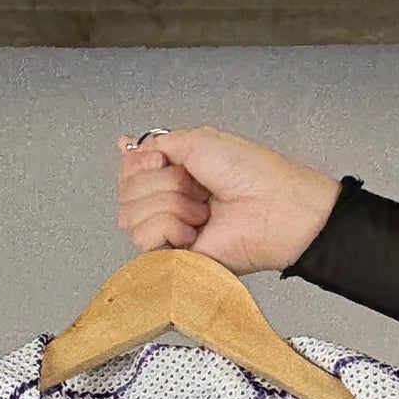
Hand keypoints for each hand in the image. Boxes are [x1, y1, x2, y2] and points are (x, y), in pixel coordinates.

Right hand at [115, 127, 340, 274]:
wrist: (273, 207)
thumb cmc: (250, 173)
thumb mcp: (197, 140)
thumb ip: (156, 143)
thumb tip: (126, 147)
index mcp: (174, 173)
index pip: (128, 169)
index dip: (139, 161)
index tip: (164, 159)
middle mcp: (168, 202)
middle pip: (126, 191)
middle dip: (161, 182)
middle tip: (196, 187)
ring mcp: (169, 232)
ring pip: (130, 214)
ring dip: (169, 203)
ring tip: (202, 210)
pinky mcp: (173, 258)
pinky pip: (143, 238)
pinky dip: (169, 226)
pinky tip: (195, 229)